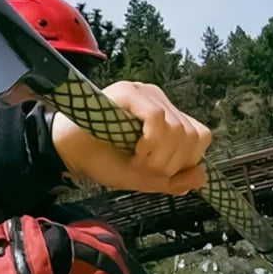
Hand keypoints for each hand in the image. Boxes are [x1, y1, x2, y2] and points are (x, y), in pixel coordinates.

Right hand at [51, 81, 212, 195]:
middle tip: (144, 168)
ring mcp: (146, 94)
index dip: (186, 160)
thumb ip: (172, 180)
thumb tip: (202, 176)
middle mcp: (161, 102)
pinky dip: (151, 141)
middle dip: (170, 163)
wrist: (70, 153)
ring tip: (136, 159)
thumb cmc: (104, 161)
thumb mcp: (143, 179)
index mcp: (169, 119)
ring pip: (177, 127)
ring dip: (158, 155)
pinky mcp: (128, 92)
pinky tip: (136, 150)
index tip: (160, 172)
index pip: (200, 136)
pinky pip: (156, 117)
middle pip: (191, 135)